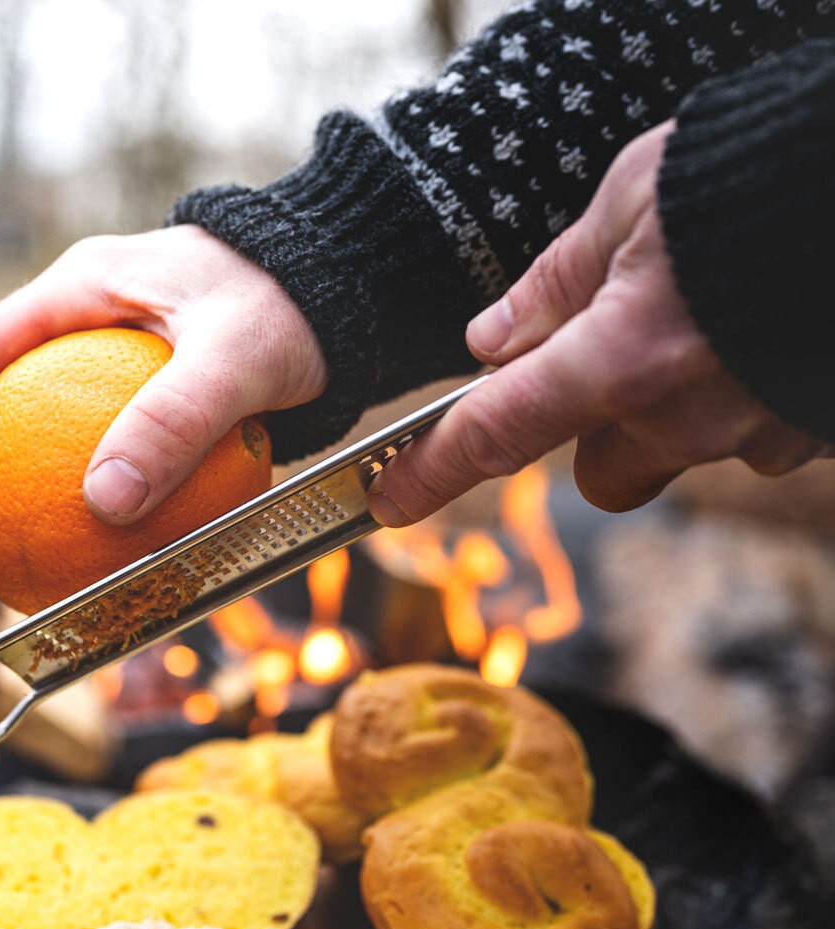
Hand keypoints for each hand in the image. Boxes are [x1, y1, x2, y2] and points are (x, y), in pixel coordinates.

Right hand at [0, 224, 326, 531]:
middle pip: (2, 399)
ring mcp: (122, 352)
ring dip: (47, 486)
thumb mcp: (235, 359)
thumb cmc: (294, 303)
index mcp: (78, 291)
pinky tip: (126, 540)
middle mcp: (88, 319)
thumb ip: (174, 422)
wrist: (351, 284)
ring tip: (50, 554)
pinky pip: (117, 443)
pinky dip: (111, 489)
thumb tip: (105, 504)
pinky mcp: (160, 386)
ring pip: (58, 426)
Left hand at [368, 121, 826, 524]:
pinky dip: (734, 403)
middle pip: (600, 474)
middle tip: (616, 358)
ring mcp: (750, 434)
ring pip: (674, 457)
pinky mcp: (803, 435)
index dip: (434, 473)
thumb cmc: (746, 170)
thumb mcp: (630, 200)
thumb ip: (554, 284)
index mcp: (619, 358)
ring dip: (667, 415)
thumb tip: (491, 343)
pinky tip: (750, 339)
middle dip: (593, 432)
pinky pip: (746, 442)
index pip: (498, 433)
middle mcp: (681, 416)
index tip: (390, 503)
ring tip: (701, 329)